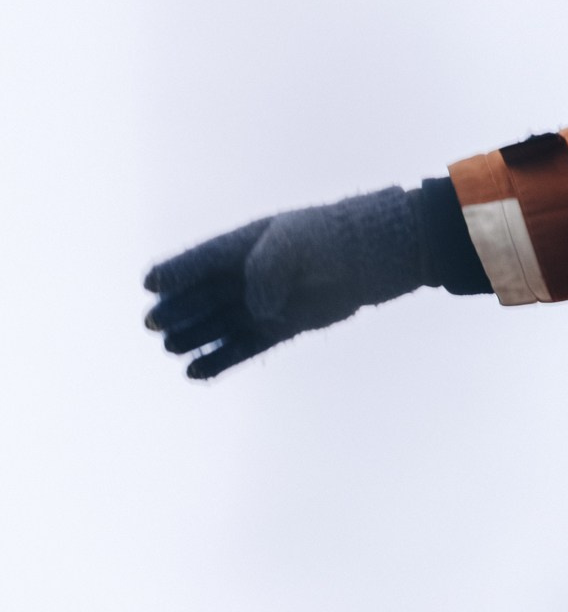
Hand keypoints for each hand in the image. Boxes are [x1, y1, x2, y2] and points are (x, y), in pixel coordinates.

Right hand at [143, 188, 423, 378]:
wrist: (372, 255)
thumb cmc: (329, 239)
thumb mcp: (292, 243)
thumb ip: (267, 271)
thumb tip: (258, 312)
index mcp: (244, 246)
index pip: (200, 261)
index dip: (175, 272)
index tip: (150, 284)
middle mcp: (248, 277)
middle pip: (202, 297)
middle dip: (177, 310)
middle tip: (154, 324)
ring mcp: (264, 303)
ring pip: (219, 324)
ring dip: (194, 336)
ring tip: (171, 347)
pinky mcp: (281, 327)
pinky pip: (244, 346)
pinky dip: (220, 360)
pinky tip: (195, 372)